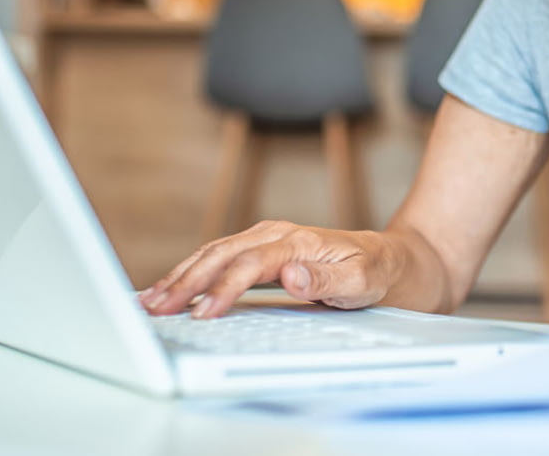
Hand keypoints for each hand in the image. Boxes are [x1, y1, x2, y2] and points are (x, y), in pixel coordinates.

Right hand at [139, 221, 400, 318]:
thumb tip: (290, 277)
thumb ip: (326, 281)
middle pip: (222, 254)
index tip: (201, 313)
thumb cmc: (380, 273)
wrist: (396, 261)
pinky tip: (175, 285)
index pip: (249, 265)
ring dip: (182, 274)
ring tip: (151, 298)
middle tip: (156, 307)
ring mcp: (269, 239)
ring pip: (215, 253)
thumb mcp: (363, 282)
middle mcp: (279, 234)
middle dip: (186, 280)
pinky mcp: (264, 250)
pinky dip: (194, 270)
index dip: (222, 289)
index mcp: (298, 241)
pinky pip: (221, 257)